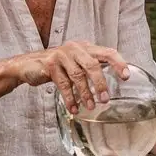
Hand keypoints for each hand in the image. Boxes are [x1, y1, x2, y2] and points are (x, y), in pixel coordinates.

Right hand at [12, 42, 129, 114]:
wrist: (28, 65)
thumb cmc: (58, 66)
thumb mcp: (76, 63)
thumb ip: (91, 68)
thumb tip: (110, 86)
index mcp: (86, 47)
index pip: (107, 52)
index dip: (118, 63)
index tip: (126, 77)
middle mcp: (76, 48)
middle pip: (93, 65)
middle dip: (100, 83)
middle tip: (105, 99)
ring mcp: (62, 55)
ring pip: (78, 76)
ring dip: (85, 94)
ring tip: (90, 106)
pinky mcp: (50, 65)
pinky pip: (63, 84)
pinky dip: (70, 98)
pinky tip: (74, 108)